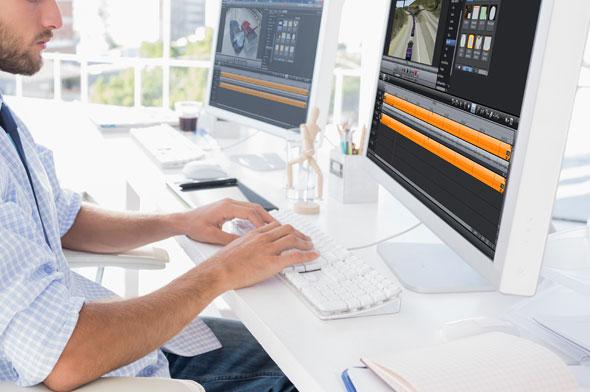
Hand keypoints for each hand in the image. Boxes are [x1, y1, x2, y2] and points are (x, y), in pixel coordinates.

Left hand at [178, 198, 274, 244]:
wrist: (183, 221)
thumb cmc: (194, 226)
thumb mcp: (213, 236)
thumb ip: (230, 239)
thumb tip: (245, 243)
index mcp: (226, 207)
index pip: (250, 212)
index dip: (261, 223)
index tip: (269, 232)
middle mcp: (229, 203)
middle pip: (255, 207)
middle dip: (267, 218)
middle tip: (278, 227)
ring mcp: (229, 204)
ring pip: (252, 207)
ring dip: (262, 216)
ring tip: (272, 226)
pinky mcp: (228, 208)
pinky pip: (246, 210)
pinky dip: (254, 216)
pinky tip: (259, 225)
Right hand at [200, 222, 318, 290]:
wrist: (218, 271)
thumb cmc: (223, 262)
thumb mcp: (235, 246)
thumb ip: (247, 245)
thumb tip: (253, 250)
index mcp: (254, 234)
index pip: (276, 226)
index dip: (287, 230)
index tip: (292, 233)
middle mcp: (263, 238)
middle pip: (287, 230)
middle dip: (299, 234)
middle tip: (306, 240)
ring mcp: (268, 249)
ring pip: (293, 240)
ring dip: (305, 243)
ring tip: (311, 247)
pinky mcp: (272, 262)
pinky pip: (295, 256)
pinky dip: (307, 255)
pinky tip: (313, 256)